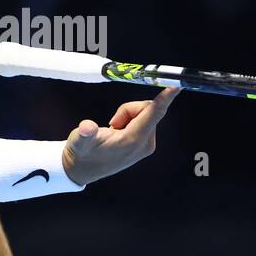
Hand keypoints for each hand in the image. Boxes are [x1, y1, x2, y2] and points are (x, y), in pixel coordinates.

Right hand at [62, 86, 180, 185]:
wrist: (84, 169)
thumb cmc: (83, 153)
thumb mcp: (79, 141)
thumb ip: (84, 133)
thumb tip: (86, 127)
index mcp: (132, 141)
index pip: (153, 114)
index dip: (164, 99)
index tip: (176, 86)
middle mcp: (145, 144)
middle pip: (148, 109)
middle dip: (129, 109)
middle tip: (113, 123)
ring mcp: (146, 145)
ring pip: (145, 113)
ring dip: (128, 115)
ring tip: (113, 130)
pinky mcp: (145, 144)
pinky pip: (144, 120)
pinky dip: (130, 120)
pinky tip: (118, 133)